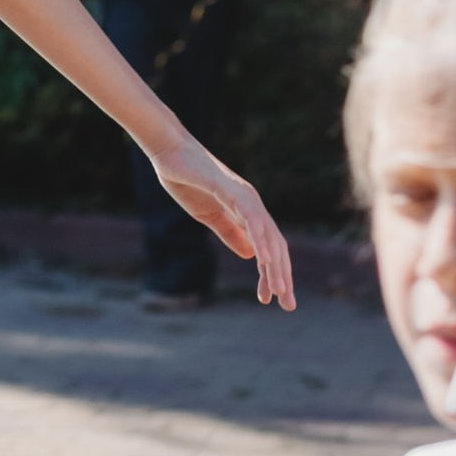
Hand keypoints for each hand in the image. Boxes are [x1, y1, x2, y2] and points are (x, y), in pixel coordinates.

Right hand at [149, 132, 296, 307]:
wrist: (168, 151)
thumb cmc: (185, 179)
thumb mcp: (208, 216)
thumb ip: (230, 233)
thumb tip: (251, 256)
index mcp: (247, 211)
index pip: (268, 248)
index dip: (271, 274)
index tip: (270, 299)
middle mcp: (252, 204)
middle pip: (276, 246)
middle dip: (282, 277)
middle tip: (286, 304)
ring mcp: (244, 196)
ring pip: (268, 236)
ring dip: (275, 265)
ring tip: (279, 291)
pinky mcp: (231, 190)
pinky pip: (252, 219)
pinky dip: (260, 240)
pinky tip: (264, 261)